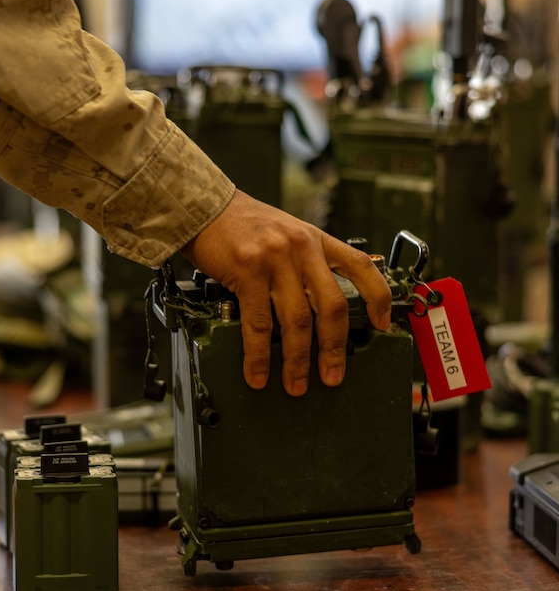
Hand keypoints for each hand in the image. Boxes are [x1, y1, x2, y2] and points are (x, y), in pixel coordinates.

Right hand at [181, 190, 391, 395]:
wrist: (206, 207)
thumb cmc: (244, 225)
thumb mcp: (288, 234)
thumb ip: (306, 263)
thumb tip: (317, 312)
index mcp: (316, 238)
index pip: (361, 265)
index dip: (378, 297)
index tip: (383, 323)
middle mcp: (302, 247)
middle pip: (331, 305)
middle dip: (334, 347)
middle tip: (333, 375)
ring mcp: (275, 259)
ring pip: (296, 320)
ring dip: (297, 359)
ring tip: (296, 384)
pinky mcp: (248, 270)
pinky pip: (257, 323)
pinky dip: (259, 355)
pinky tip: (258, 373)